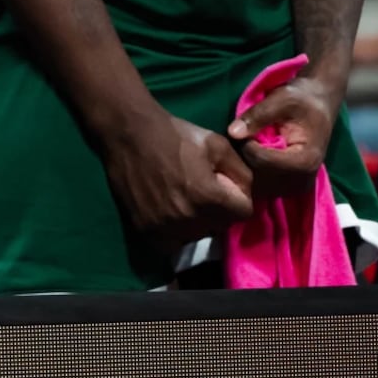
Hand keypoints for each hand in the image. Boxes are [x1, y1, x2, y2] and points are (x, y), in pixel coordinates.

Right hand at [102, 110, 255, 247]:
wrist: (130, 134)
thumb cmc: (176, 136)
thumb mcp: (218, 145)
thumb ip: (241, 173)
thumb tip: (247, 195)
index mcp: (208, 198)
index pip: (243, 213)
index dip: (238, 197)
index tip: (224, 185)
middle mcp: (188, 219)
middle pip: (220, 226)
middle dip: (219, 211)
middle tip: (203, 190)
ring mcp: (164, 227)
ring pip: (197, 236)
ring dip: (197, 222)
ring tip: (184, 199)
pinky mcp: (145, 230)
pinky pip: (172, 243)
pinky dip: (175, 232)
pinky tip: (170, 212)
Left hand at [228, 73, 338, 181]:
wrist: (318, 104)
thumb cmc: (301, 99)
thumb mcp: (281, 99)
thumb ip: (258, 115)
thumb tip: (232, 133)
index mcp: (306, 161)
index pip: (263, 162)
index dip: (247, 145)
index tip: (246, 128)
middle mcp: (303, 180)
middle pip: (260, 178)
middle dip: (246, 157)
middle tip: (244, 136)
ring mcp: (296, 187)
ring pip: (259, 186)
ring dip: (248, 165)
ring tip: (250, 142)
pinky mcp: (289, 186)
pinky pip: (262, 187)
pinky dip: (253, 171)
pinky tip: (253, 151)